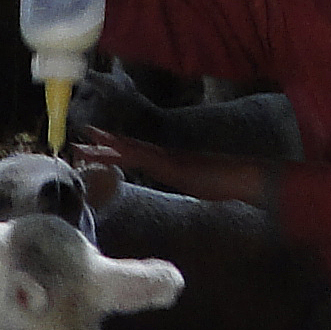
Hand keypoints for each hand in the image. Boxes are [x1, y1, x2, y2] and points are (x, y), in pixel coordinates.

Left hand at [72, 129, 272, 210]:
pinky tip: (106, 151)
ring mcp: (168, 158)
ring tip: (81, 146)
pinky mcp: (171, 164)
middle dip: (105, 145)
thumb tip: (208, 192)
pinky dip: (121, 154)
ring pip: (130, 151)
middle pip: (130, 149)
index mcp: (174, 162)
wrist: (249, 176)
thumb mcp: (211, 190)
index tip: (101, 145)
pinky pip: (141, 158)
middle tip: (82, 137)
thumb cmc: (235, 184)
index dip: (120, 149)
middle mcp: (168, 156)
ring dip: (104, 149)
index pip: (142, 154)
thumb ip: (204, 186)